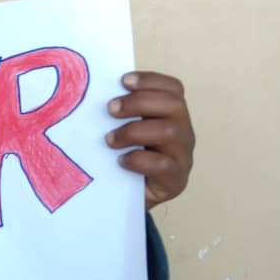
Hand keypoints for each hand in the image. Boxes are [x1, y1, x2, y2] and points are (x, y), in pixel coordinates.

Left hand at [105, 71, 193, 209]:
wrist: (128, 199)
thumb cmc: (125, 158)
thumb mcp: (125, 130)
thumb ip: (121, 113)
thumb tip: (96, 92)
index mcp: (172, 115)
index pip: (173, 88)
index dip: (151, 80)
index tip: (123, 81)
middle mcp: (183, 132)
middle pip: (174, 104)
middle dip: (139, 102)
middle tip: (110, 109)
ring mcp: (183, 156)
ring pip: (170, 131)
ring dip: (134, 131)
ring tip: (110, 140)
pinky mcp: (176, 180)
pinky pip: (163, 164)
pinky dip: (138, 160)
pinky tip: (121, 161)